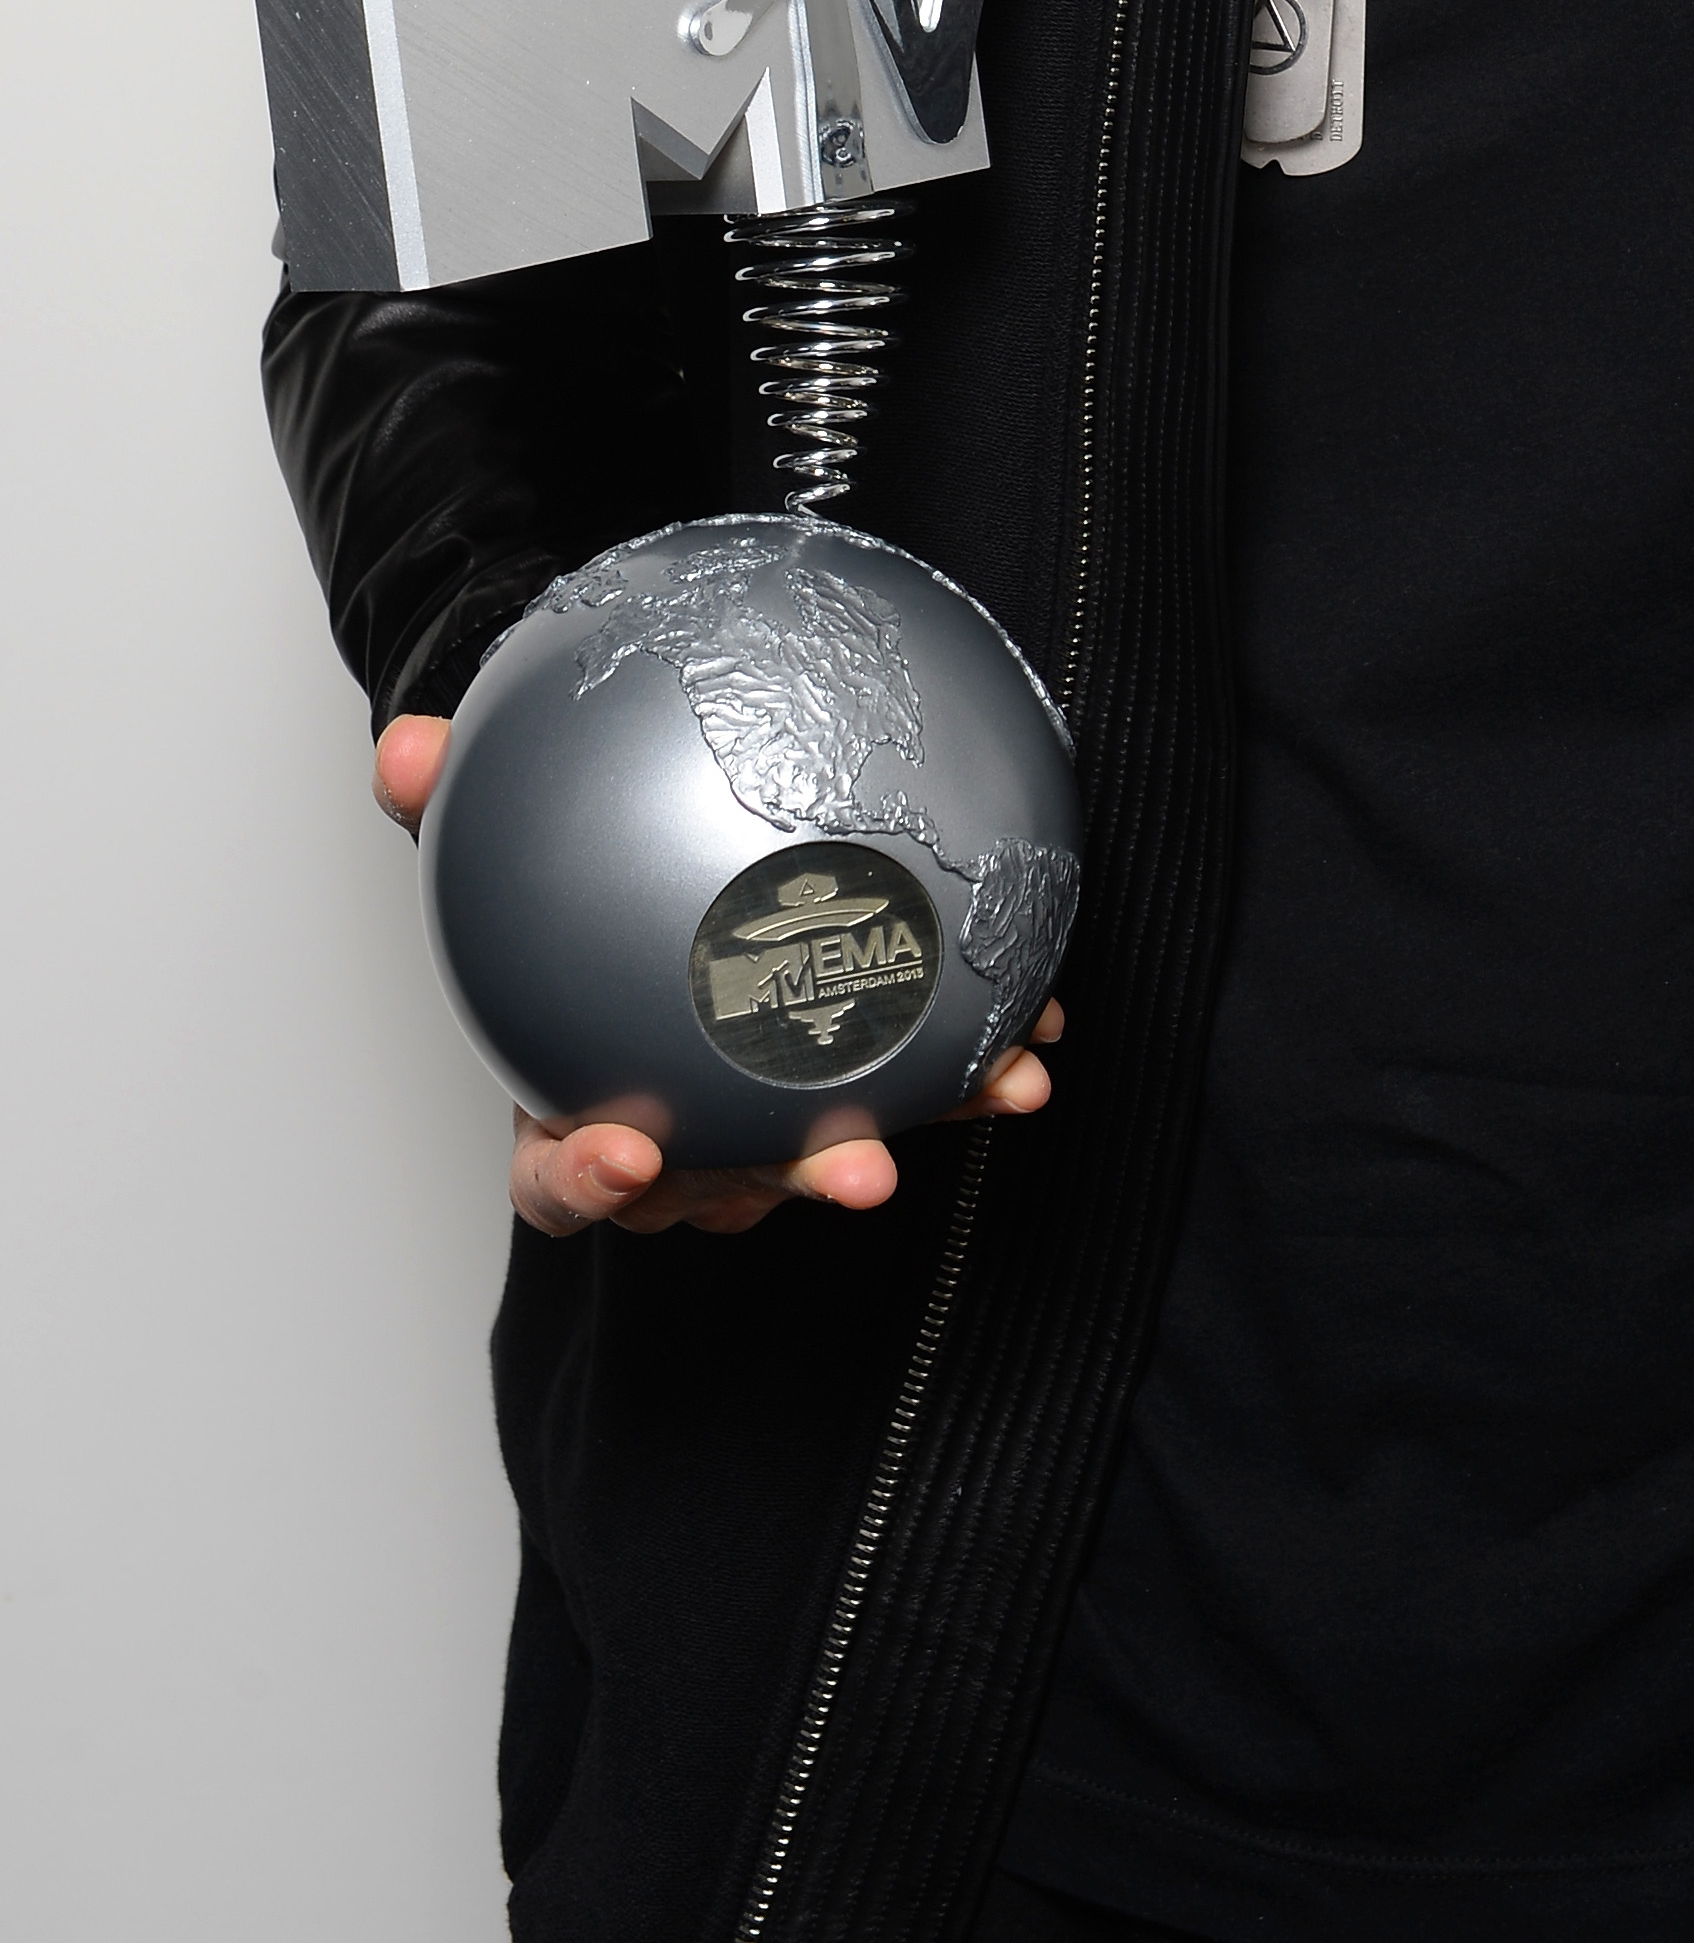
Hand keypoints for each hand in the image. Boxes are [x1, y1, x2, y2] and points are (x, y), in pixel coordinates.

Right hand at [372, 713, 1064, 1241]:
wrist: (638, 905)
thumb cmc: (558, 907)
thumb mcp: (489, 849)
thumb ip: (448, 807)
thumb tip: (405, 751)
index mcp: (573, 1114)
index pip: (561, 1181)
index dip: (590, 1183)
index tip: (627, 1153)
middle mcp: (676, 1147)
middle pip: (724, 1192)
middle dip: (795, 1183)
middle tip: (856, 1168)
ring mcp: (764, 1134)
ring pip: (830, 1155)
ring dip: (925, 1125)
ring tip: (996, 1093)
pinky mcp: (849, 1097)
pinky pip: (914, 1093)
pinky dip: (977, 1069)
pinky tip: (1038, 1032)